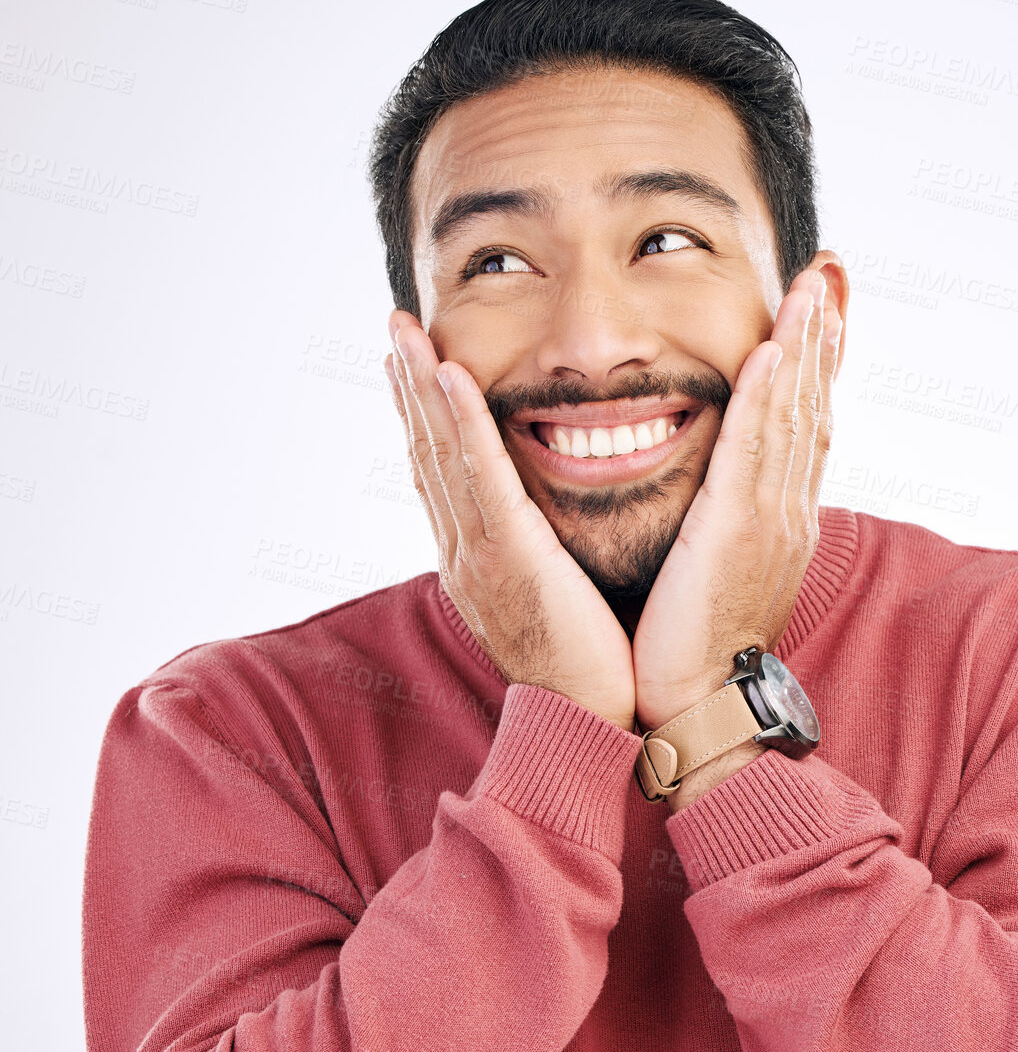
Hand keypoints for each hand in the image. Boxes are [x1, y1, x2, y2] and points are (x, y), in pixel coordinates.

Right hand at [384, 311, 636, 730]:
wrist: (586, 722)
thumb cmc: (587, 668)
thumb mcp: (555, 599)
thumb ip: (543, 557)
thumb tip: (549, 532)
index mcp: (477, 561)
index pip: (444, 474)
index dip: (425, 418)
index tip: (416, 367)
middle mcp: (464, 552)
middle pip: (428, 454)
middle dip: (409, 388)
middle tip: (395, 329)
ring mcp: (478, 554)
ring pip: (443, 455)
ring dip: (421, 388)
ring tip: (405, 332)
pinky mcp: (507, 557)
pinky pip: (479, 476)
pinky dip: (461, 423)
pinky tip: (447, 376)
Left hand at [631, 267, 840, 732]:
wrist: (698, 704)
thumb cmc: (694, 645)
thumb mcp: (720, 569)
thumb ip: (725, 522)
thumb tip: (721, 495)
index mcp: (781, 519)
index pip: (804, 424)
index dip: (817, 364)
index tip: (821, 308)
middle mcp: (788, 512)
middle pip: (813, 407)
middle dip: (823, 336)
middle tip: (829, 272)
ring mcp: (772, 520)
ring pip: (793, 416)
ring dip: (805, 347)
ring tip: (812, 286)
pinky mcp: (739, 532)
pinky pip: (755, 450)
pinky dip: (767, 398)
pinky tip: (773, 350)